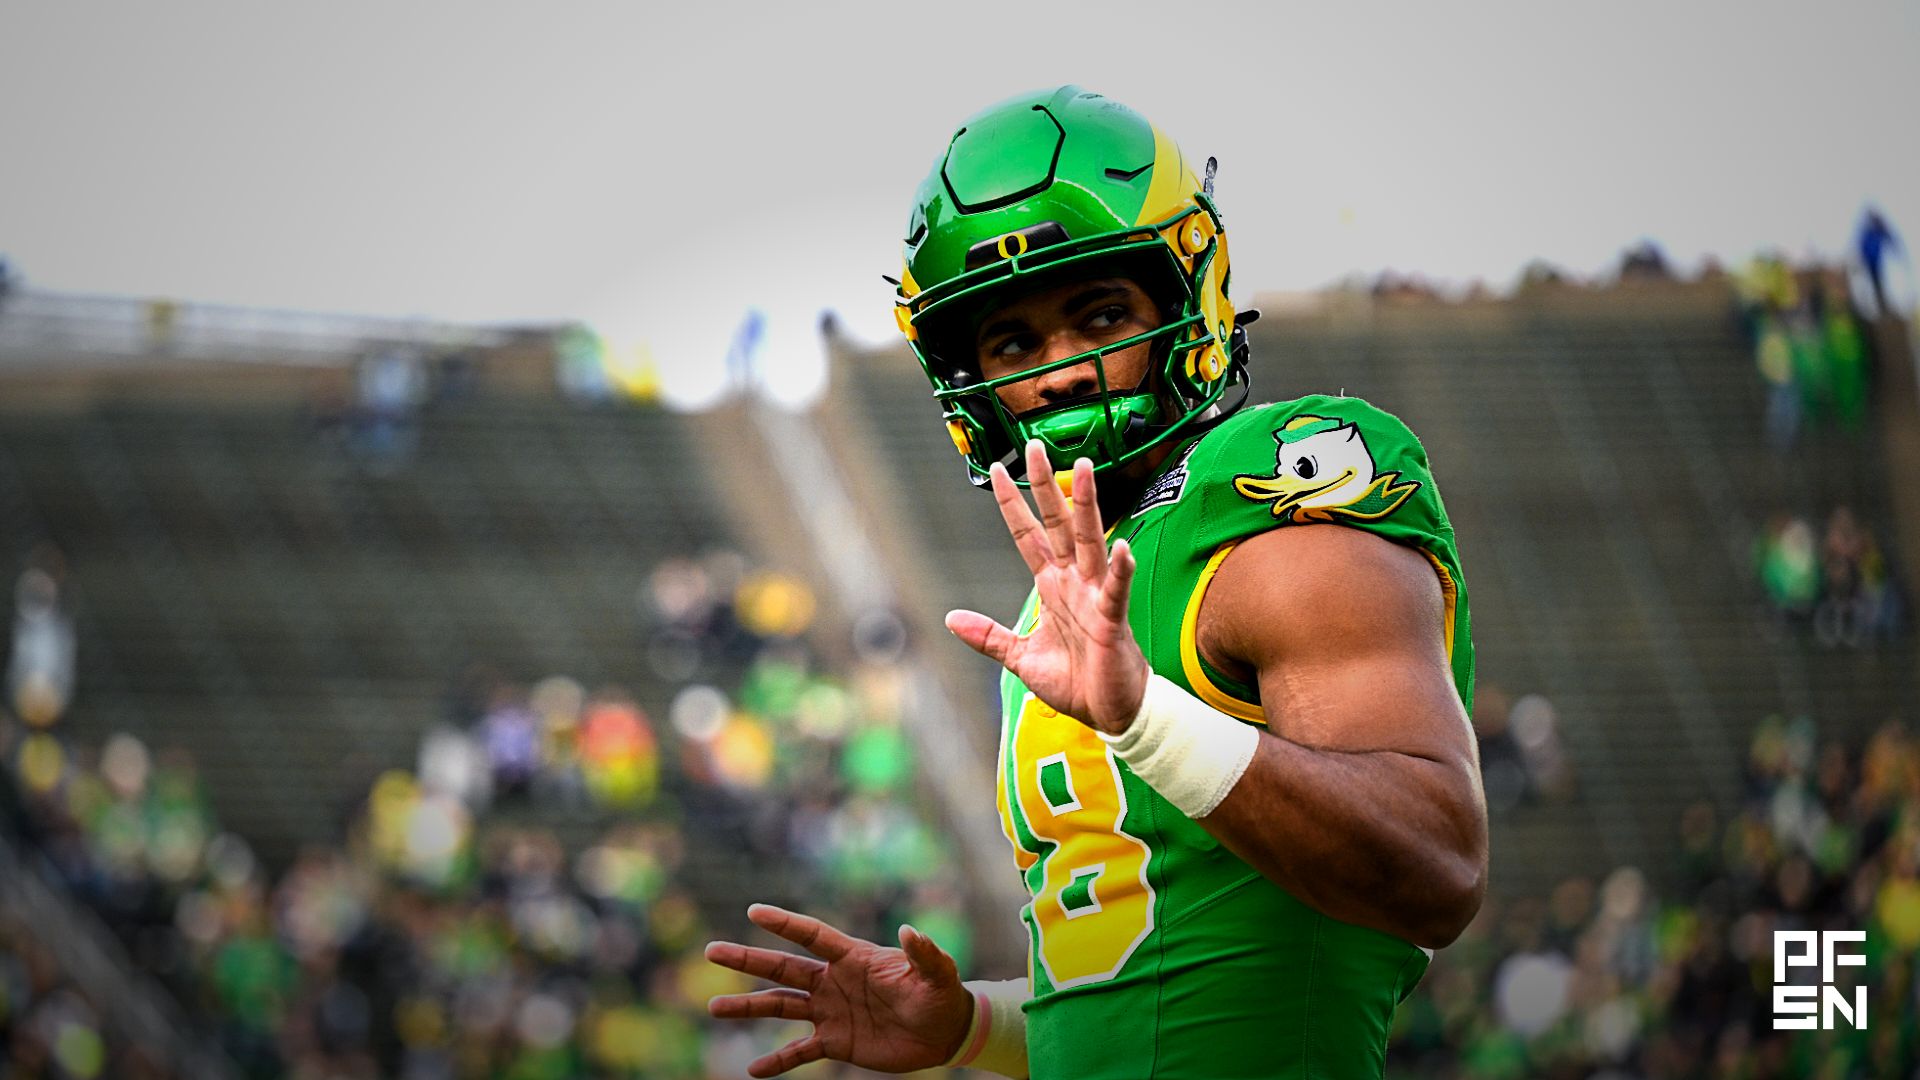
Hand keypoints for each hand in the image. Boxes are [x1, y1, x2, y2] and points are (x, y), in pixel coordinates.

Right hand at [705, 904, 973, 1076]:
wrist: (944, 1032)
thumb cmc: (941, 995)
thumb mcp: (937, 973)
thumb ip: (923, 953)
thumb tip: (909, 931)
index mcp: (853, 958)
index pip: (813, 936)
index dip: (785, 924)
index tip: (754, 911)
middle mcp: (833, 981)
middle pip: (783, 968)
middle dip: (748, 958)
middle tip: (712, 950)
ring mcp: (830, 1011)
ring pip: (780, 1007)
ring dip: (748, 1006)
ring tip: (715, 1007)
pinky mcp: (835, 1042)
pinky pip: (799, 1052)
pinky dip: (777, 1061)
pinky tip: (753, 1070)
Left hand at [946, 441, 1149, 734]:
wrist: (1109, 713)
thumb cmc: (1075, 682)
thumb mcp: (1020, 656)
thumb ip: (988, 635)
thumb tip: (951, 618)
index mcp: (1051, 587)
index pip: (1028, 536)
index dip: (1013, 504)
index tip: (999, 470)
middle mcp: (1073, 582)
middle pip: (1057, 524)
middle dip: (1047, 486)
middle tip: (1036, 447)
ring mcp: (1095, 597)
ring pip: (1088, 542)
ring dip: (1086, 506)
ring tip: (1083, 469)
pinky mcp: (1112, 620)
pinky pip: (1116, 590)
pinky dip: (1120, 569)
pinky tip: (1121, 546)